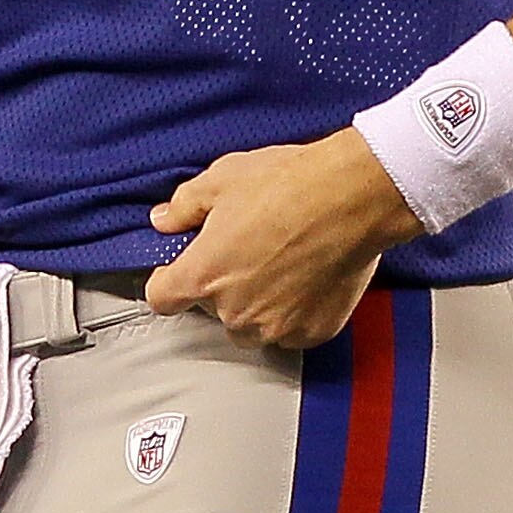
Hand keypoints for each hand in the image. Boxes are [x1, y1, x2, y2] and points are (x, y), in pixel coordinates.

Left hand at [143, 130, 421, 349]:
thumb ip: (184, 206)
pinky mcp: (313, 331)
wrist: (351, 197)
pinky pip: (291, 331)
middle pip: (210, 310)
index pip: (160, 299)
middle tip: (245, 250)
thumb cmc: (287, 184)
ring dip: (254, 305)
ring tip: (277, 265)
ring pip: (250, 326)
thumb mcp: (221, 180)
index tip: (177, 271)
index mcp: (203, 275)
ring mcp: (276, 327)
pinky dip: (293, 312)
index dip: (165, 282)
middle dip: (220, 285)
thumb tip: (164, 220)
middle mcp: (235, 311)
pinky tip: (305, 277)